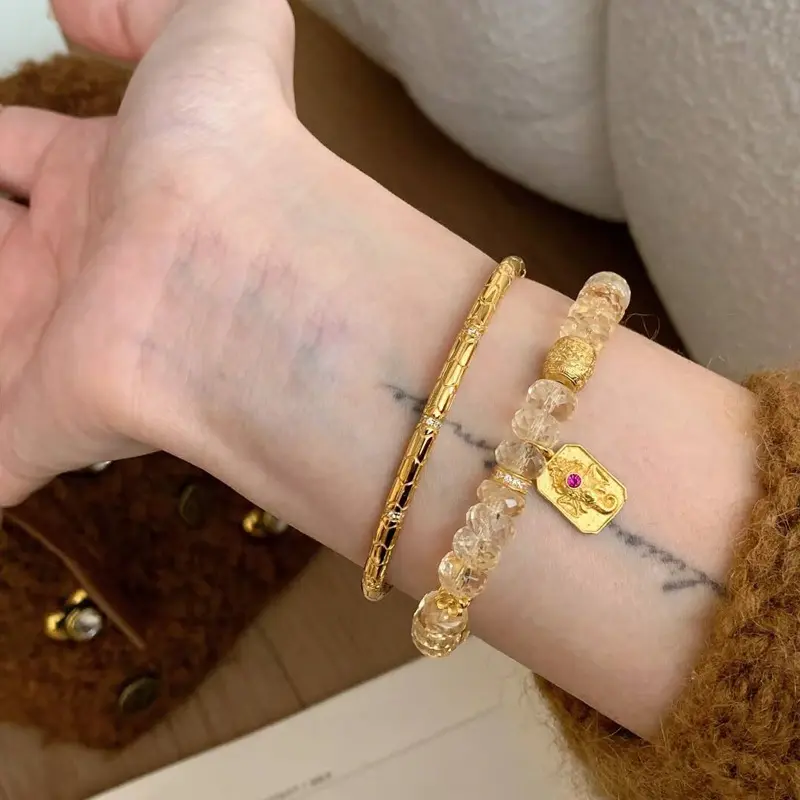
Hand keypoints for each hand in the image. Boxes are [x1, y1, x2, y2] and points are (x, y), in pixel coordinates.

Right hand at [0, 0, 299, 502]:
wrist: (243, 268)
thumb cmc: (225, 147)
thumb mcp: (213, 29)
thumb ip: (148, 10)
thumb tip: (72, 10)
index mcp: (99, 182)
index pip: (16, 153)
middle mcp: (78, 265)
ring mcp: (59, 349)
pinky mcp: (46, 423)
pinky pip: (1, 454)